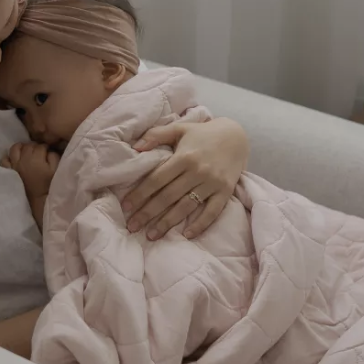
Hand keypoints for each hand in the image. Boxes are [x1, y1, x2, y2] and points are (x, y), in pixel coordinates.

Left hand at [1, 142, 59, 197]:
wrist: (39, 200)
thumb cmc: (49, 185)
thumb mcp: (56, 169)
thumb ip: (53, 156)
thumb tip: (48, 150)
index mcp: (36, 158)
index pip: (40, 146)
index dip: (45, 147)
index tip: (47, 151)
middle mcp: (23, 159)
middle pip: (28, 145)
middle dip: (34, 146)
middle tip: (38, 152)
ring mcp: (14, 165)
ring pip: (14, 148)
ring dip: (21, 148)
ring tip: (26, 152)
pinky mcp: (9, 171)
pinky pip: (4, 160)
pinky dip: (9, 158)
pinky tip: (15, 160)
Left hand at [122, 118, 248, 240]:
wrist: (236, 136)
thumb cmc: (202, 133)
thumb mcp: (178, 128)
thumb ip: (156, 135)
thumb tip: (135, 147)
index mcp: (184, 157)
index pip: (157, 179)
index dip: (140, 194)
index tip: (126, 207)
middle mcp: (198, 171)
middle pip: (168, 196)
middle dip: (148, 213)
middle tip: (132, 226)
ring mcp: (212, 183)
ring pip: (186, 207)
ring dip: (168, 223)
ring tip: (151, 235)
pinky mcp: (226, 191)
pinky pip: (212, 212)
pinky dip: (201, 224)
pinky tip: (187, 235)